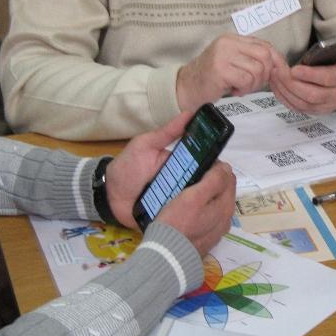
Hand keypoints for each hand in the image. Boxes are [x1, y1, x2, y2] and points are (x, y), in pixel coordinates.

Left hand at [105, 111, 235, 255]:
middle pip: (205, 186)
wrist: (108, 195)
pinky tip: (202, 223)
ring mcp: (177, 202)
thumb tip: (190, 112)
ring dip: (205, 206)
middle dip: (214, 189)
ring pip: (198, 204)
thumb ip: (167, 132)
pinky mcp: (170, 218)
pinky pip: (185, 220)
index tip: (226, 170)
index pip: (205, 164)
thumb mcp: (146, 145)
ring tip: (214, 208)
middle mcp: (183, 183)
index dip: (216, 167)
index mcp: (182, 164)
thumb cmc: (128, 167)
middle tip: (221, 192)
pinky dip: (192, 221)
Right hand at [156, 160, 235, 256]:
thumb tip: (226, 167)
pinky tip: (187, 209)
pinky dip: (201, 209)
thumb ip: (213, 180)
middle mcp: (226, 219)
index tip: (199, 165)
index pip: (229, 177)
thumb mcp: (194, 196)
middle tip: (191, 177)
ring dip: (205, 195)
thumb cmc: (178, 223)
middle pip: (223, 191)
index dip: (215, 167)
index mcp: (226, 206)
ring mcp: (216, 231)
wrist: (167, 258)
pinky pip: (207, 217)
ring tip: (187, 191)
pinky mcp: (205, 239)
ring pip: (215, 204)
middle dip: (211, 180)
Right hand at [176, 34, 286, 111]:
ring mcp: (223, 55)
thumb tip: (278, 65)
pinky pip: (246, 80)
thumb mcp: (232, 62)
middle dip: (265, 75)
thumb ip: (251, 59)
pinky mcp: (220, 70)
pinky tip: (234, 90)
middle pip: (264, 56)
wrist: (186, 87)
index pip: (265, 45)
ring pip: (257, 70)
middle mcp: (227, 43)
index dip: (277, 60)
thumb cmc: (212, 77)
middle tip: (253, 84)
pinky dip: (244, 89)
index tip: (279, 73)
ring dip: (253, 84)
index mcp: (232, 38)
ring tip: (241, 87)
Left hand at [270, 36, 335, 114]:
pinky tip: (275, 86)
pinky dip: (284, 98)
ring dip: (284, 90)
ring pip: (302, 103)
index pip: (327, 79)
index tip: (294, 69)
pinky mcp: (314, 111)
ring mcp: (324, 106)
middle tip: (277, 70)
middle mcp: (335, 95)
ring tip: (273, 75)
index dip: (310, 75)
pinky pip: (297, 108)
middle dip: (292, 84)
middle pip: (312, 95)